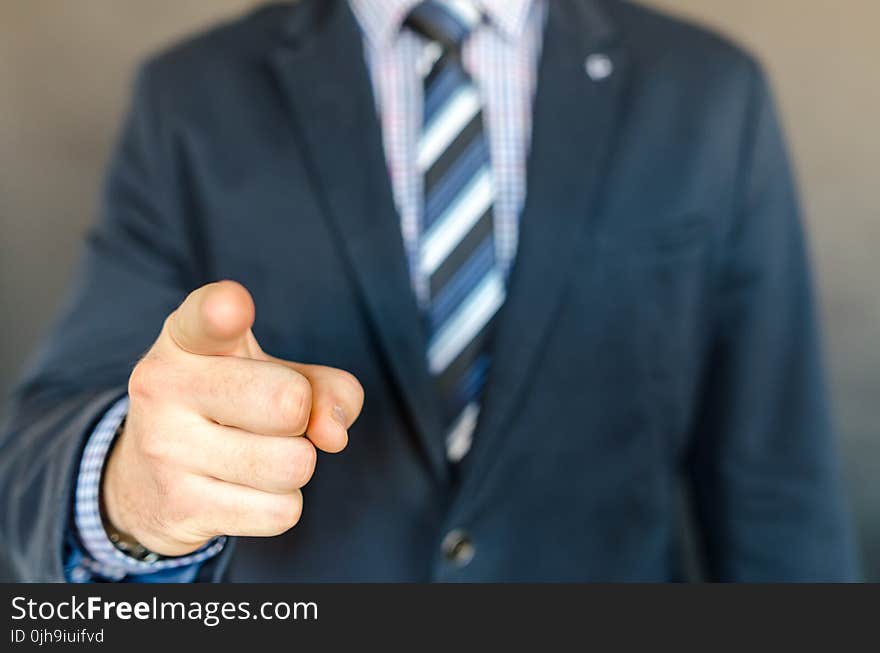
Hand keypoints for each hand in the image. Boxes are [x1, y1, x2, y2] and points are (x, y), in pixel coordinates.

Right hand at [102, 281, 363, 555]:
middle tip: (269, 419)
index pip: (205, 318)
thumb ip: (327, 387)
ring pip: (293, 464)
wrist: (144, 481)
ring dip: (294, 466)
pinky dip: (280, 505)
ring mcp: (165, 448)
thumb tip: (333, 435)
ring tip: (256, 455)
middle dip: (301, 417)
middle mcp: (164, 384)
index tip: (232, 309)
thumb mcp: (274, 375)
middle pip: (289, 402)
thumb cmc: (229, 408)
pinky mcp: (179, 506)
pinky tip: (243, 491)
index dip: (224, 311)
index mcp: (187, 339)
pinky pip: (280, 511)